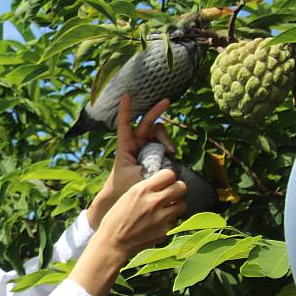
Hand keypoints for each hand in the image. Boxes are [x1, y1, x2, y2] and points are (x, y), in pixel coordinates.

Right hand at [70, 169, 185, 295]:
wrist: (113, 243)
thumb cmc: (116, 219)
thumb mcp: (127, 196)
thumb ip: (146, 188)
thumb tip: (161, 184)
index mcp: (142, 190)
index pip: (169, 174)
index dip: (168, 177)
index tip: (164, 182)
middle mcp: (154, 202)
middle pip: (181, 187)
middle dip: (177, 189)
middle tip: (170, 194)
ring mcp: (161, 218)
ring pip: (182, 205)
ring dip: (176, 204)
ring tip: (166, 208)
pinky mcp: (165, 231)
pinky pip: (174, 221)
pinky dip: (169, 220)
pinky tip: (158, 222)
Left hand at [87, 94, 174, 228]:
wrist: (123, 201)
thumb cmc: (124, 189)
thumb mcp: (135, 178)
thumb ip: (151, 167)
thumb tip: (168, 161)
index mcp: (124, 147)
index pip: (124, 124)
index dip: (126, 110)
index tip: (127, 94)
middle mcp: (135, 144)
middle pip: (146, 123)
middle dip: (155, 111)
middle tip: (166, 101)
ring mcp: (146, 149)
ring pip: (158, 133)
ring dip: (165, 138)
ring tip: (170, 152)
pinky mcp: (156, 155)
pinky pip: (165, 145)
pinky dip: (169, 147)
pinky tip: (172, 155)